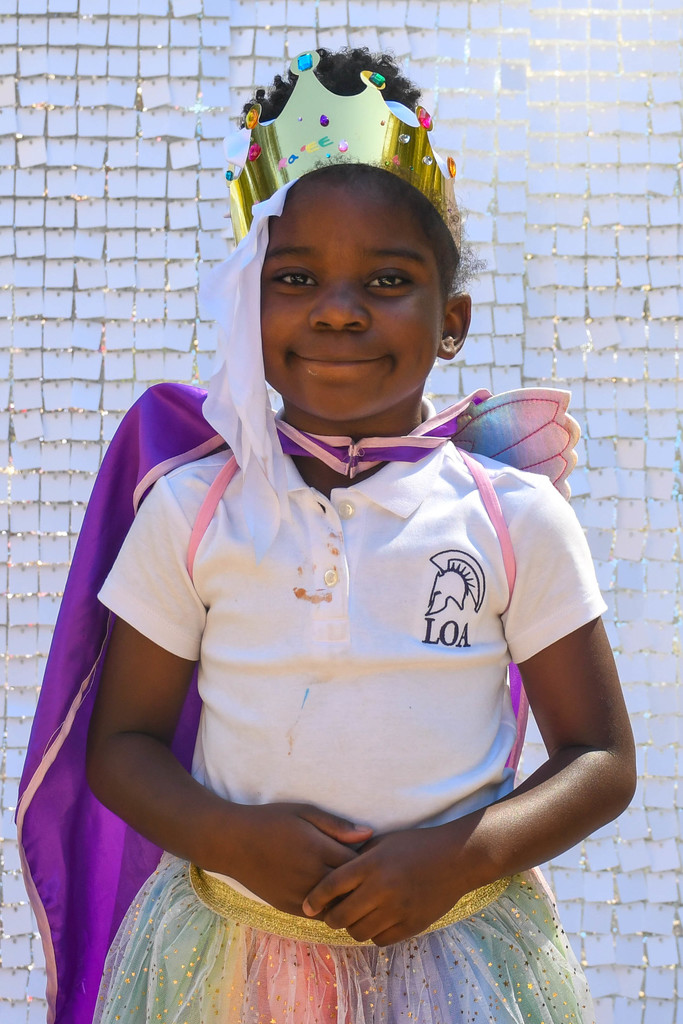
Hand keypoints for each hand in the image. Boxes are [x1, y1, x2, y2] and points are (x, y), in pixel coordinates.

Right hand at [225, 802, 372, 915]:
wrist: (233, 843)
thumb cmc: (270, 821)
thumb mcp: (304, 812)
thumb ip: (336, 825)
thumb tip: (368, 834)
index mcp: (317, 849)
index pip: (357, 865)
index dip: (367, 863)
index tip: (370, 857)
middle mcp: (311, 876)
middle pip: (350, 890)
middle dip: (361, 884)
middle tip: (367, 876)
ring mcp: (299, 895)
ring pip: (336, 907)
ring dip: (346, 900)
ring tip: (352, 889)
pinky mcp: (288, 907)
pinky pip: (319, 916)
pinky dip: (329, 908)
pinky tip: (332, 897)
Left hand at [302, 825, 463, 945]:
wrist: (456, 859)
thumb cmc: (416, 845)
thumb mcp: (384, 841)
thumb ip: (358, 856)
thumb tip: (332, 869)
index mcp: (372, 864)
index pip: (332, 886)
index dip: (315, 899)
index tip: (307, 906)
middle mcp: (381, 888)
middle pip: (341, 916)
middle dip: (330, 918)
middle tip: (330, 915)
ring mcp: (397, 909)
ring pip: (359, 932)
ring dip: (352, 927)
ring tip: (355, 918)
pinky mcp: (411, 925)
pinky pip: (380, 940)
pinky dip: (374, 933)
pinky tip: (376, 922)